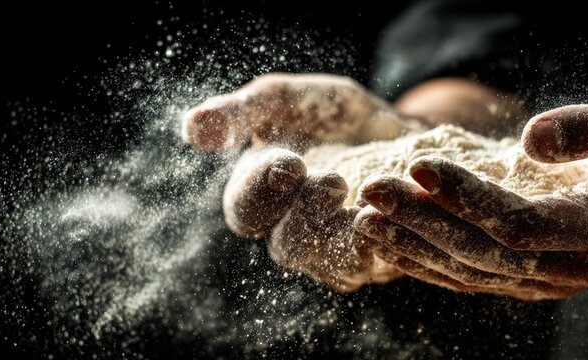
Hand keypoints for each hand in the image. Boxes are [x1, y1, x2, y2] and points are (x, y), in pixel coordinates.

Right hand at [183, 73, 413, 289]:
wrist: (395, 126)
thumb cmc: (327, 114)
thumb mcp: (282, 100)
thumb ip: (240, 114)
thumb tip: (190, 128)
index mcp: (261, 197)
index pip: (246, 211)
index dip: (262, 192)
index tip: (288, 163)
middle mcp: (293, 232)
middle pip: (289, 247)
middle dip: (308, 215)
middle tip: (333, 180)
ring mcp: (338, 251)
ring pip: (334, 265)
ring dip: (347, 237)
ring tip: (365, 203)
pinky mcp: (382, 255)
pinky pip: (379, 263)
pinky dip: (387, 242)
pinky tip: (397, 218)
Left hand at [355, 79, 587, 299]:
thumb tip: (532, 138)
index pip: (523, 223)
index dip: (468, 198)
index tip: (420, 166)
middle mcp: (577, 266)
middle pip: (487, 252)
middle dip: (424, 221)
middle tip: (372, 190)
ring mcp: (552, 278)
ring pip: (473, 271)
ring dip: (415, 244)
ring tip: (364, 216)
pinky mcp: (531, 277)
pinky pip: (473, 275)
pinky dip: (428, 260)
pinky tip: (389, 241)